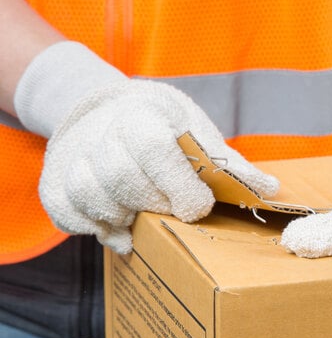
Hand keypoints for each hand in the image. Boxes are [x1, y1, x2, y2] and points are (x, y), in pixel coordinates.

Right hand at [38, 79, 278, 252]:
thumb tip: (271, 188)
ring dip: (124, 216)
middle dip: (155, 204)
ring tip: (145, 214)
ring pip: (91, 196)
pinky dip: (95, 228)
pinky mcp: (54, 183)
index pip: (153, 148)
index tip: (196, 206)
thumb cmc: (162, 124)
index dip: (178, 184)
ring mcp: (73, 156)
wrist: (107, 109)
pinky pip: (67, 215)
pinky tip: (120, 227)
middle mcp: (102, 131)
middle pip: (123, 179)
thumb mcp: (197, 130)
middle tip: (173, 210)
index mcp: (143, 112)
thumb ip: (227, 162)